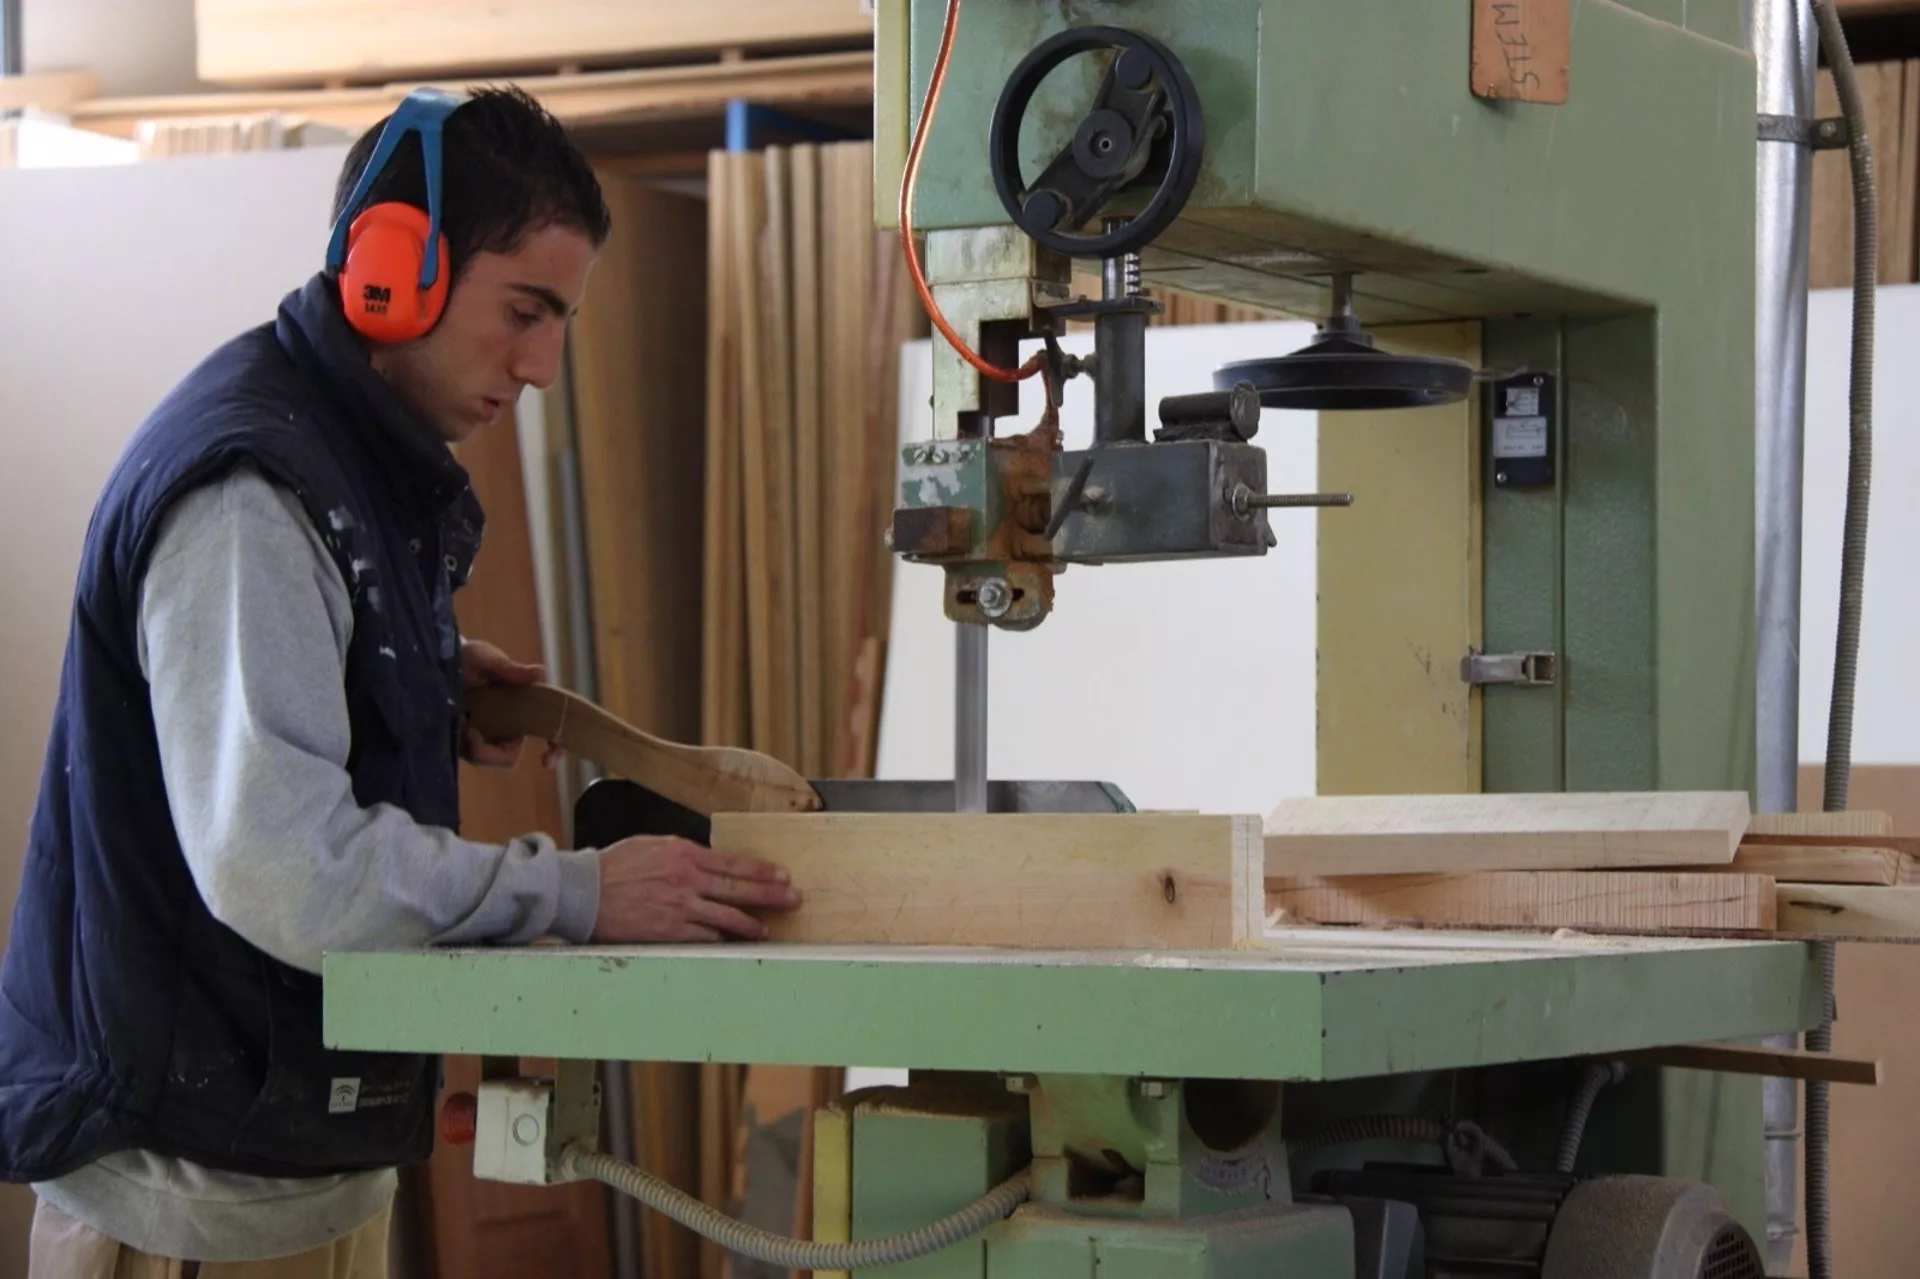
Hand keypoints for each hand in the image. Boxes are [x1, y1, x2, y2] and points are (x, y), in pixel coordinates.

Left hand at [459, 638, 562, 769]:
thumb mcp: (487, 660)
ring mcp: (484, 737)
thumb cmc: (470, 658)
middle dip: (489, 754)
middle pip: (508, 757)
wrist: (439, 659)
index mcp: (522, 708)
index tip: (546, 762)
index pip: (548, 733)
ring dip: (473, 746)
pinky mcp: (462, 742)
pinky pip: (468, 754)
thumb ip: (511, 670)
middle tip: (471, 733)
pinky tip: (456, 722)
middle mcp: (506, 727)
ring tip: (461, 721)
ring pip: (485, 759)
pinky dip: (462, 743)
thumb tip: (542, 672)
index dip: (554, 750)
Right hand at [590, 836, 799, 942]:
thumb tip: (709, 860)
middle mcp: (687, 879)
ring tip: (767, 929)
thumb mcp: (653, 845)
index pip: (734, 864)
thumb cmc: (615, 866)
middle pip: (739, 889)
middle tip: (792, 899)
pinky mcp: (669, 930)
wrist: (585, 891)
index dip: (762, 871)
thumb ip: (684, 852)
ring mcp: (680, 907)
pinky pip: (704, 935)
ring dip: (751, 924)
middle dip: (771, 895)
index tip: (782, 876)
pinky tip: (732, 940)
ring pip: (727, 917)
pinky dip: (721, 938)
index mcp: (684, 853)